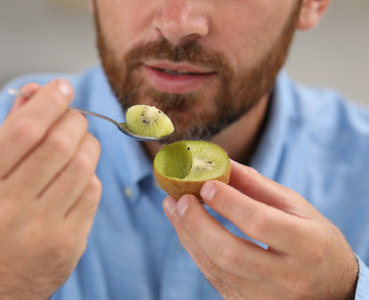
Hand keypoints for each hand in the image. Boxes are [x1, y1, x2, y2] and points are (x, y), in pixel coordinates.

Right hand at [0, 79, 101, 299]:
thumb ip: (10, 130)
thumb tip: (38, 90)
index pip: (24, 130)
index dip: (50, 102)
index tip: (63, 87)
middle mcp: (6, 207)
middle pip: (60, 144)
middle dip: (75, 120)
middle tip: (74, 118)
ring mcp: (40, 229)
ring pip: (83, 166)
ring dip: (88, 145)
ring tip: (79, 145)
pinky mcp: (68, 243)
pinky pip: (93, 192)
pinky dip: (90, 176)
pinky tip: (77, 179)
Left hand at [163, 160, 357, 299]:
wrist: (332, 288)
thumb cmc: (314, 240)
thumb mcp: (297, 207)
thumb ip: (257, 185)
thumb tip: (220, 162)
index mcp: (306, 245)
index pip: (260, 223)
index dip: (229, 203)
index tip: (205, 184)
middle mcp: (287, 277)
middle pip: (230, 253)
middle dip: (197, 223)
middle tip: (180, 199)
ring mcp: (266, 297)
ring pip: (216, 268)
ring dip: (188, 235)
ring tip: (173, 208)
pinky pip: (214, 278)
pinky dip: (195, 251)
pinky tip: (185, 229)